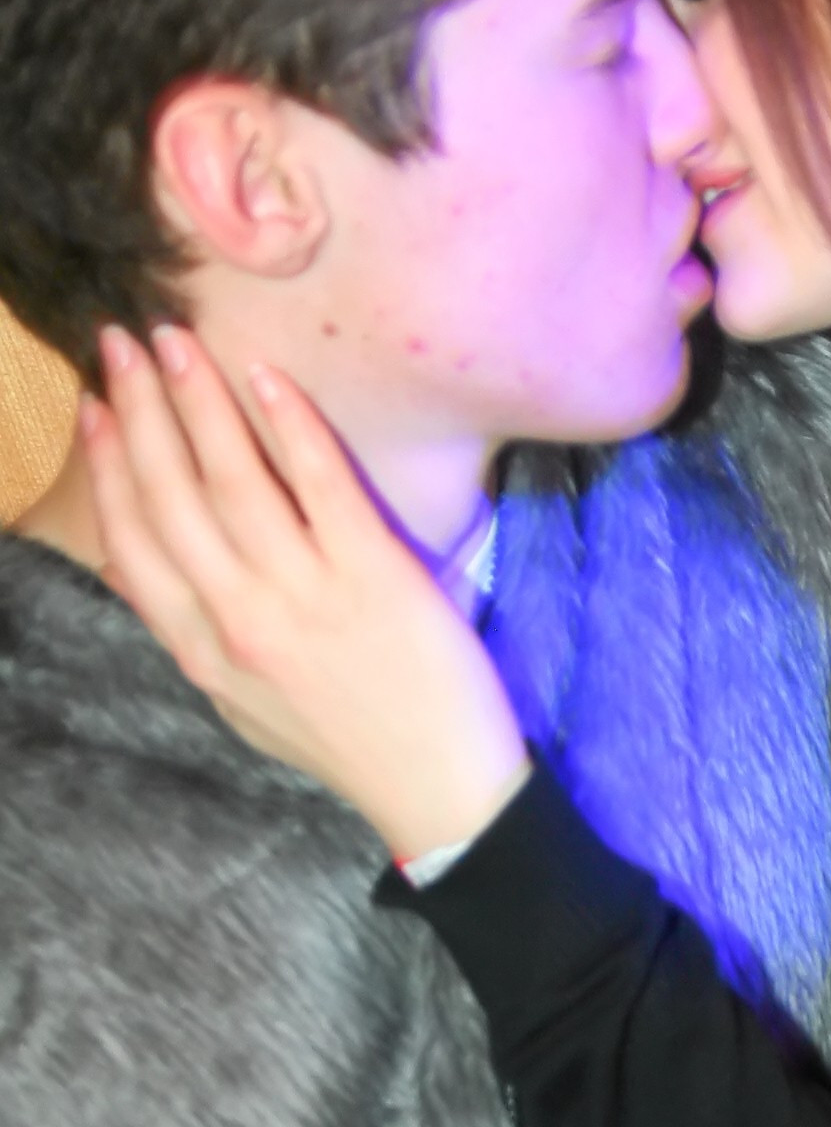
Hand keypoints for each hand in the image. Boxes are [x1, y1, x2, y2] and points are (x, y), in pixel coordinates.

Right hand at [82, 324, 531, 862]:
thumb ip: (187, 632)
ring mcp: (306, 596)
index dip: (108, 468)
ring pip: (232, 480)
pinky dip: (288, 425)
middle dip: (139, 411)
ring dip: (196, 401)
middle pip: (171, 497)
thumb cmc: (345, 737)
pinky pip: (320, 483)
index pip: (134, 543)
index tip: (94, 408)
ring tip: (174, 338)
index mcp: (203, 654)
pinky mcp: (374, 575)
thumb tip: (128, 563)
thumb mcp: (240, 703)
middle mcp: (241, 622)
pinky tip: (264, 377)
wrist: (440, 788)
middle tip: (120, 343)